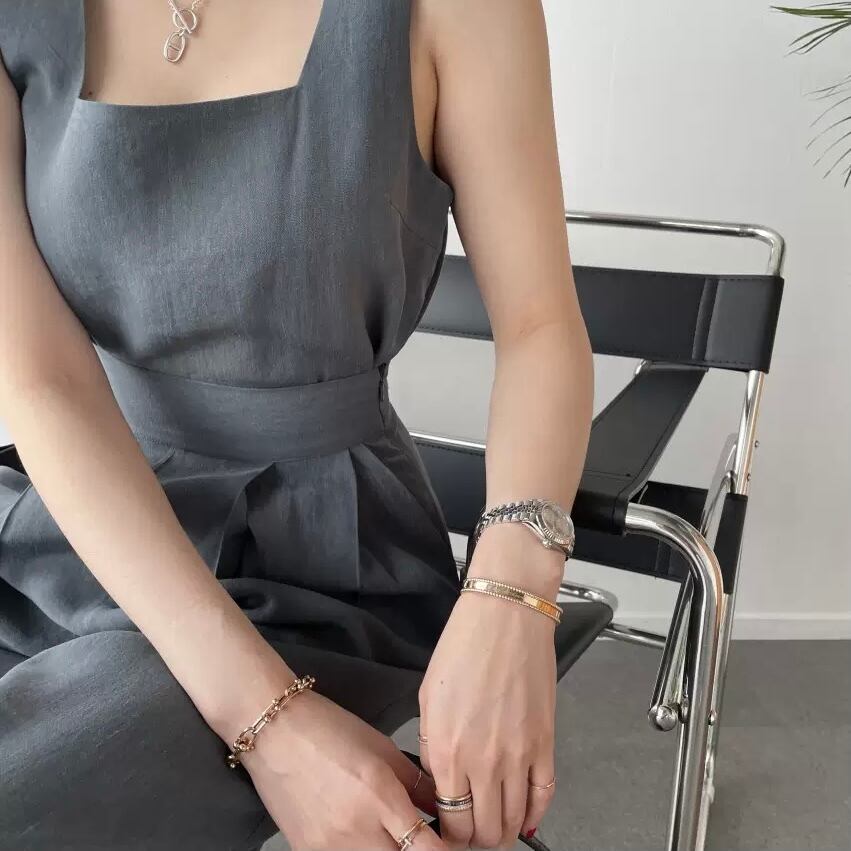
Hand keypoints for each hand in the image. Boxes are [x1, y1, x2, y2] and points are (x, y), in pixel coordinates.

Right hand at [239, 689, 448, 850]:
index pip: (427, 850)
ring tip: (388, 830)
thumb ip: (417, 785)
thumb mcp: (383, 749)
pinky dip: (359, 850)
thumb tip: (443, 809)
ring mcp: (329, 847)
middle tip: (422, 836)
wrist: (274, 730)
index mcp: (380, 797)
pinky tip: (360, 830)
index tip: (451, 846)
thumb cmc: (329, 729)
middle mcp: (356, 830)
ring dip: (387, 850)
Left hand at [419, 525, 562, 849]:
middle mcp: (481, 760)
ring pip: (513, 821)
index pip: (450, 820)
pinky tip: (527, 816)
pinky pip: (544, 795)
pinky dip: (536, 813)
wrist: (505, 617)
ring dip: (504, 830)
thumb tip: (442, 779)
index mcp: (446, 749)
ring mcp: (517, 755)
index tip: (449, 830)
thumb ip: (434, 744)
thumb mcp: (429, 698)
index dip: (449, 834)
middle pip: (483, 830)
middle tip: (472, 830)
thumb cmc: (465, 646)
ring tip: (496, 824)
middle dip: (476, 838)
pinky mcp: (545, 742)